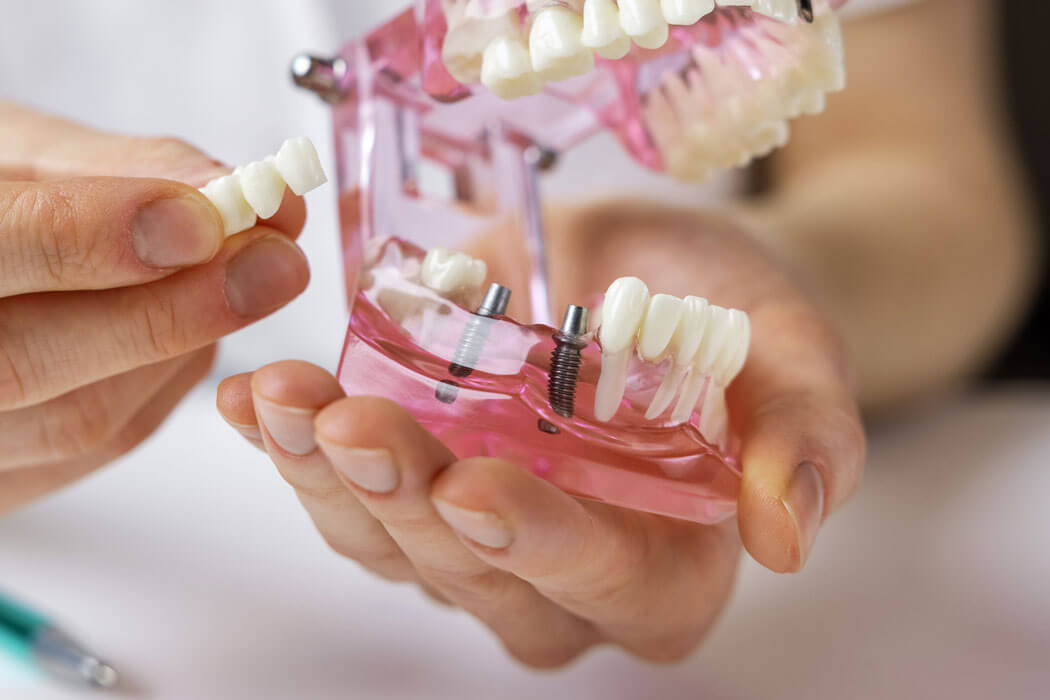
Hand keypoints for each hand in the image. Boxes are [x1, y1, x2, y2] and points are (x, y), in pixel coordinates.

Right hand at [0, 103, 309, 511]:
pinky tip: (191, 330)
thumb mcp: (14, 150)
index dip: (96, 238)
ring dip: (182, 345)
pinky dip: (163, 381)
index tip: (206, 219)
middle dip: (172, 310)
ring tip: (237, 277)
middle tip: (278, 262)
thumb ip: (113, 168)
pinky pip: (99, 445)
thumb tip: (231, 190)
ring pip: (82, 420)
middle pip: (28, 364)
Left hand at [216, 200, 864, 664]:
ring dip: (329, 478)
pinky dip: (297, 445)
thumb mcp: (793, 350)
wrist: (661, 272)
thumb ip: (808, 435)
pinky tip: (263, 400)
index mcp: (668, 568)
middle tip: (356, 425)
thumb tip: (790, 536)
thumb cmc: (737, 315)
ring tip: (288, 402)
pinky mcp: (416, 491)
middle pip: (475, 573)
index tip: (477, 486)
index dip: (541, 545)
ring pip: (392, 543)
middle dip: (408, 501)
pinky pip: (346, 490)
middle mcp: (562, 578)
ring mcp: (477, 541)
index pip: (607, 582)